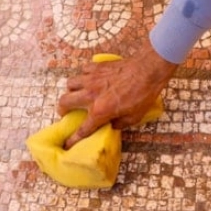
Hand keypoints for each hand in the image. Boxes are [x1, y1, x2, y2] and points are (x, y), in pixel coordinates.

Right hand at [56, 37, 178, 148]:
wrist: (148, 70)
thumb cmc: (143, 95)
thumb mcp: (134, 117)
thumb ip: (119, 123)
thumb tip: (112, 125)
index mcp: (100, 111)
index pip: (82, 129)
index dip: (73, 139)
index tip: (67, 144)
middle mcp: (91, 95)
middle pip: (65, 102)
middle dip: (62, 109)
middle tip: (66, 111)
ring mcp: (92, 79)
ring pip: (70, 84)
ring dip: (72, 90)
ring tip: (78, 92)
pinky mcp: (97, 67)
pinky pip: (83, 71)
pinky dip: (84, 75)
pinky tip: (91, 78)